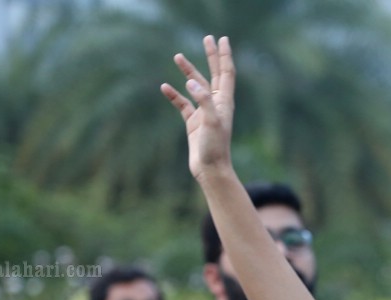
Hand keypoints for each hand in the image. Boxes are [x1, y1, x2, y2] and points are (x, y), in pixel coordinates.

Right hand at [160, 35, 235, 181]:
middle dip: (211, 56)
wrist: (210, 170)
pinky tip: (165, 87)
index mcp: (224, 102)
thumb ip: (203, 101)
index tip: (222, 39)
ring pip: (196, 87)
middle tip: (207, 38)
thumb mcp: (211, 122)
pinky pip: (183, 104)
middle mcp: (216, 105)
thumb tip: (190, 82)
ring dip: (188, 71)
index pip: (226, 73)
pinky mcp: (193, 123)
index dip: (224, 56)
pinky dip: (174, 95)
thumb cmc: (215, 148)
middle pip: (214, 74)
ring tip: (177, 56)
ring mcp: (204, 113)